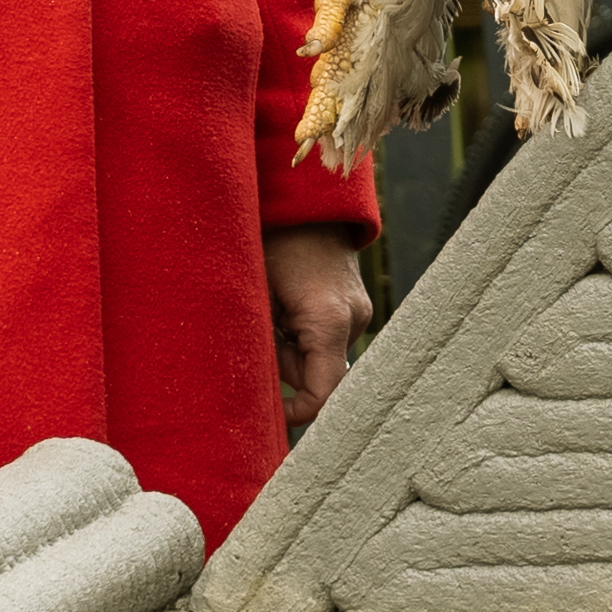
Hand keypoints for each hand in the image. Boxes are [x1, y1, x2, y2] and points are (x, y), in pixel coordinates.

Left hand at [269, 225, 377, 423]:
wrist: (305, 199)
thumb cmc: (272, 243)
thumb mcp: (255, 295)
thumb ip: (261, 346)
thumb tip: (252, 390)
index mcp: (328, 321)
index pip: (323, 393)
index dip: (297, 412)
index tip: (270, 413)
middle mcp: (353, 320)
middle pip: (318, 375)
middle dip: (286, 367)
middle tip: (260, 333)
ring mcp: (358, 312)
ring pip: (321, 357)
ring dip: (292, 349)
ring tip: (273, 311)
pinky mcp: (355, 304)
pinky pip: (327, 338)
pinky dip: (303, 334)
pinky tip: (287, 307)